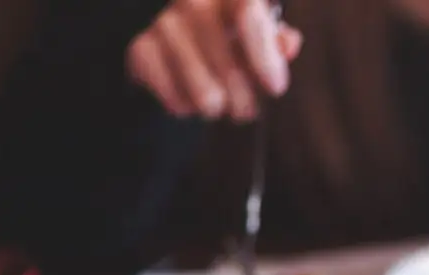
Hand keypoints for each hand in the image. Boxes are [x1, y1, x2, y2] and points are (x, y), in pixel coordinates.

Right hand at [126, 0, 303, 120]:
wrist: (181, 41)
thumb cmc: (233, 37)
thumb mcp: (261, 35)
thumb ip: (276, 39)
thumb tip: (288, 44)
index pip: (247, 13)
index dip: (265, 56)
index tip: (275, 88)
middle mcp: (193, 1)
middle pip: (228, 66)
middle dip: (244, 100)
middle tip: (247, 110)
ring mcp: (163, 23)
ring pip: (204, 92)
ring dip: (217, 108)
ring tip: (220, 105)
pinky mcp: (140, 49)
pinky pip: (174, 97)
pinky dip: (186, 106)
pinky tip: (189, 98)